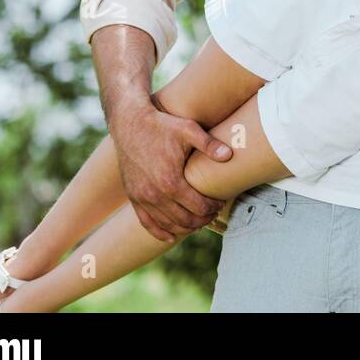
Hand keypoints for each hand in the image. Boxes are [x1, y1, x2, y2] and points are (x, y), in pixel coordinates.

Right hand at [112, 101, 230, 241]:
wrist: (130, 123)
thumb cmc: (162, 125)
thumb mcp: (188, 130)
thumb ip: (209, 144)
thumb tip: (229, 155)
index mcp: (171, 181)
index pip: (198, 206)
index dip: (213, 207)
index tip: (221, 203)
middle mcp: (155, 194)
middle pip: (185, 220)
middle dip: (202, 220)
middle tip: (213, 214)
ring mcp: (142, 198)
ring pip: (167, 225)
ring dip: (185, 227)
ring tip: (199, 222)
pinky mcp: (133, 197)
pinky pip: (146, 222)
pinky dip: (160, 232)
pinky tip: (172, 236)